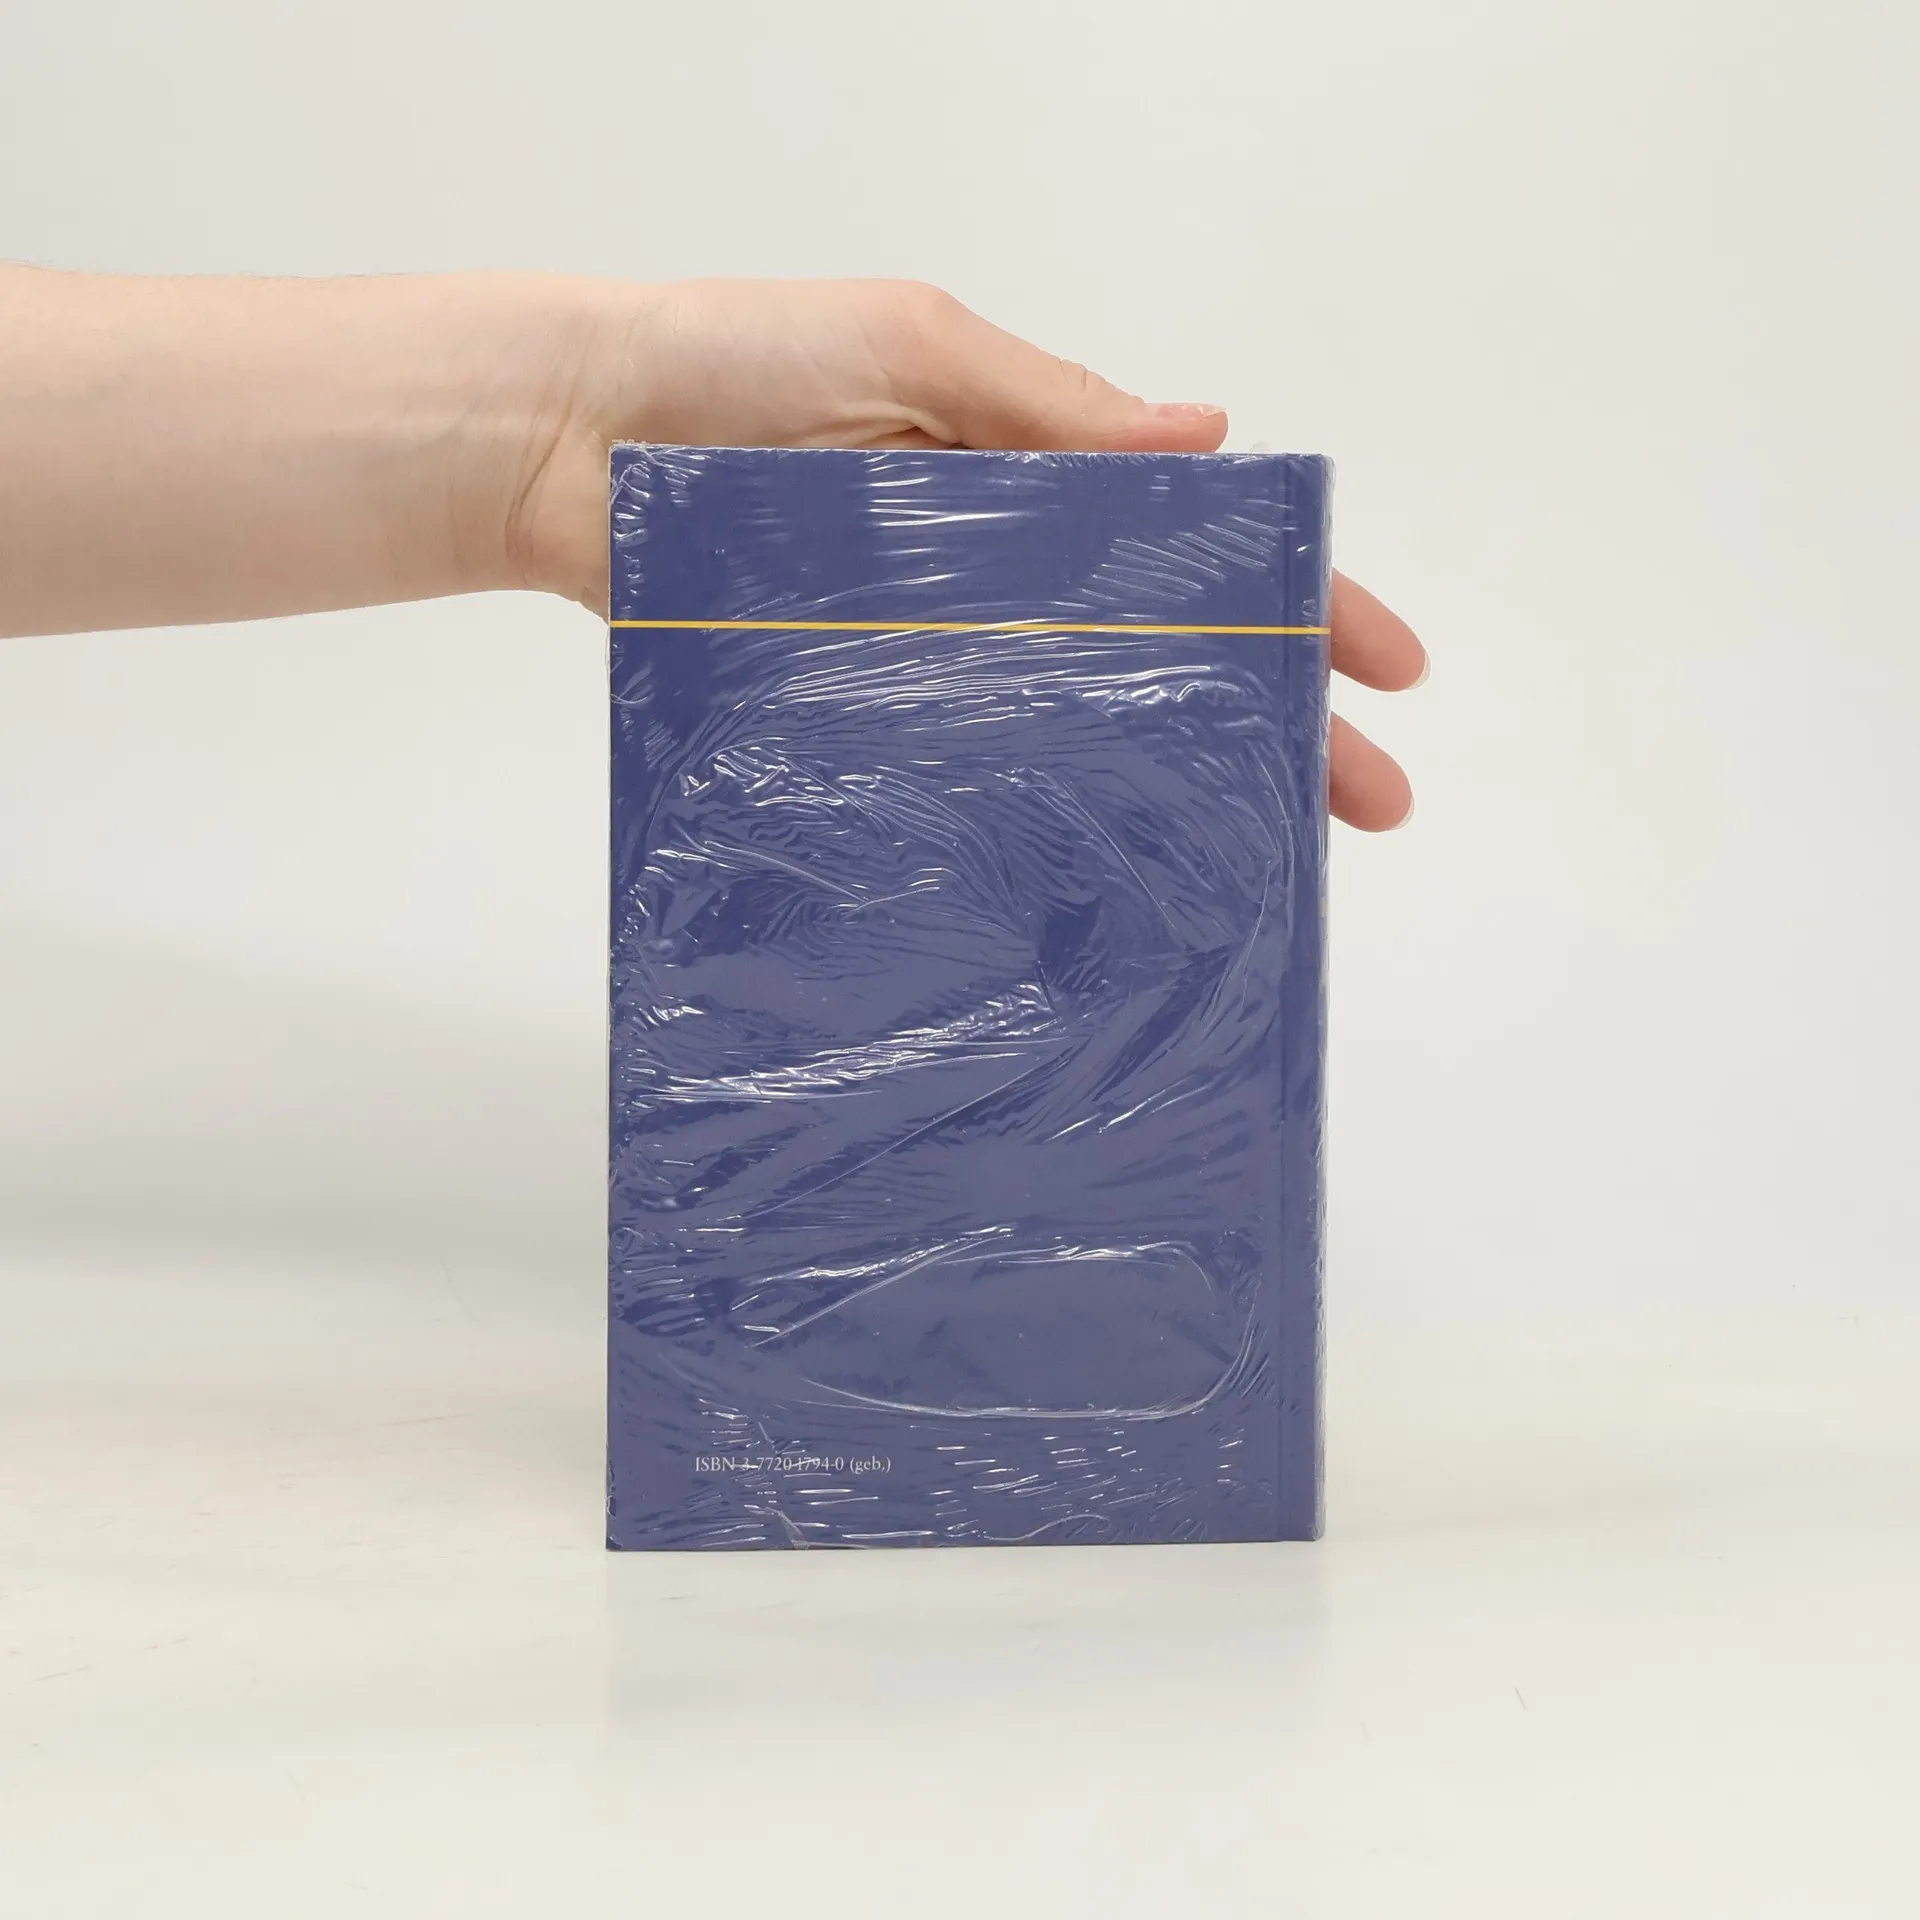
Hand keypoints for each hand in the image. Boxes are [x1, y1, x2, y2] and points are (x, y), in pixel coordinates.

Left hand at [507, 279, 1424, 830]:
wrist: (573, 438)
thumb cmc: (735, 361)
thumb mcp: (914, 347)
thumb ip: (1052, 411)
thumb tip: (1207, 436)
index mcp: (1035, 466)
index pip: (1203, 538)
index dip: (1300, 600)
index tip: (1389, 668)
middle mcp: (1004, 565)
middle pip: (1168, 651)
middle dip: (1275, 722)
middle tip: (1364, 806)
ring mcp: (939, 641)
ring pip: (1084, 721)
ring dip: (1176, 785)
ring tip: (1257, 860)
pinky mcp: (864, 697)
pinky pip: (969, 756)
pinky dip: (1039, 806)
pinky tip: (1102, 865)